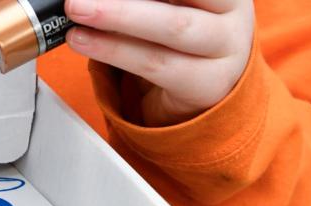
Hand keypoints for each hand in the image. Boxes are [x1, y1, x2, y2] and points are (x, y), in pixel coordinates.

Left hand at [65, 0, 253, 125]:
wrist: (202, 92)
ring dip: (118, 17)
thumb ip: (138, 1)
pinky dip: (113, 50)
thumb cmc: (177, 39)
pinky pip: (154, 64)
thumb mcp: (164, 9)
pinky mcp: (206, 84)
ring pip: (172, 27)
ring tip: (77, 11)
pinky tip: (84, 41)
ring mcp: (226, 50)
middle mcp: (232, 12)